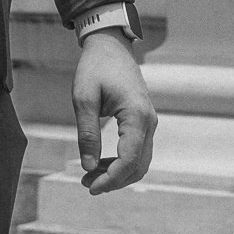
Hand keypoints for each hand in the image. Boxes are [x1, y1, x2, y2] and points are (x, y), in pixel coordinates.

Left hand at [71, 31, 156, 195]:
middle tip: (87, 185)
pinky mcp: (143, 121)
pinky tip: (101, 164)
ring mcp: (149, 121)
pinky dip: (122, 162)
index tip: (90, 187)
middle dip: (114, 180)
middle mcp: (148, 121)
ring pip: (140, 161)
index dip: (111, 178)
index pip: (130, 159)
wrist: (110, 46)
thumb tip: (88, 166)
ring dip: (118, 173)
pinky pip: (138, 150)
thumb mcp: (83, 99)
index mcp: (136, 115)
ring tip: (91, 177)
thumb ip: (87, 133)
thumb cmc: (95, 68)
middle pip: (138, 165)